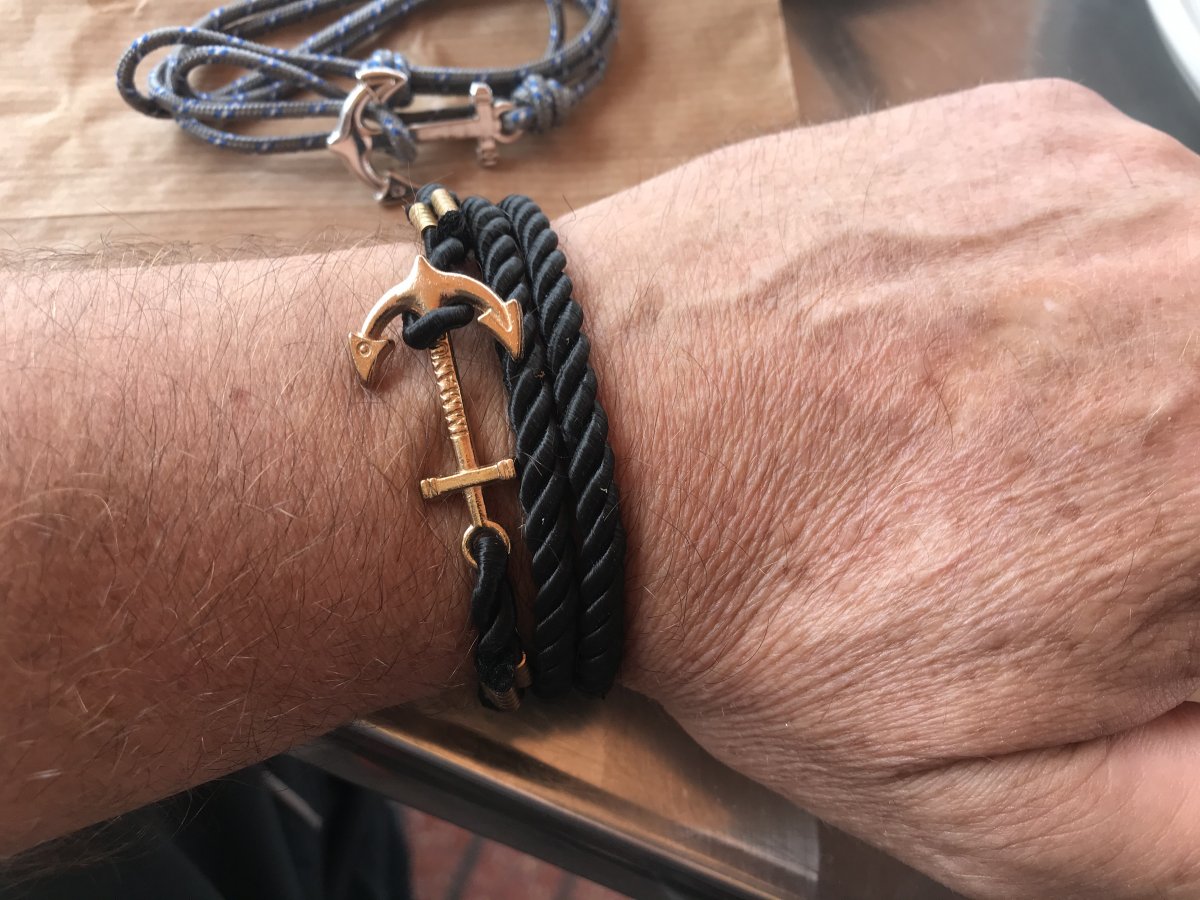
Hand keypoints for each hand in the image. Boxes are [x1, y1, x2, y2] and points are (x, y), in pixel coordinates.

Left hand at [564, 80, 1199, 897]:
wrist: (594, 433)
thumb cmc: (765, 613)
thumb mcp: (996, 809)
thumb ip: (1193, 813)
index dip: (1167, 582)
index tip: (1104, 589)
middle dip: (1169, 481)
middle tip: (1041, 514)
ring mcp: (1124, 189)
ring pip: (1190, 306)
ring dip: (1131, 374)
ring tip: (983, 430)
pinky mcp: (1035, 131)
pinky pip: (1117, 221)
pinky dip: (1063, 285)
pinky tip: (951, 344)